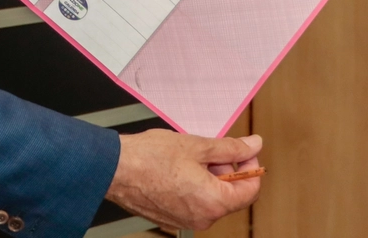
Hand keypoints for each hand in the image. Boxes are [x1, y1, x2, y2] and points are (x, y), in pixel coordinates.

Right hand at [105, 130, 263, 230]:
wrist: (114, 168)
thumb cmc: (149, 158)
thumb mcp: (197, 145)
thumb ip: (231, 147)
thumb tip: (253, 145)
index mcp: (214, 202)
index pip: (251, 190)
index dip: (250, 166)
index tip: (244, 152)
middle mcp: (203, 218)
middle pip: (230, 196)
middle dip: (226, 172)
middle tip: (210, 151)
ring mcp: (186, 221)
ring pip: (210, 199)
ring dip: (209, 179)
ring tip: (189, 159)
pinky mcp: (171, 219)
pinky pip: (193, 204)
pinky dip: (193, 188)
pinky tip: (178, 170)